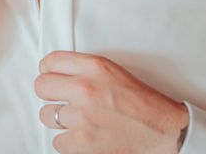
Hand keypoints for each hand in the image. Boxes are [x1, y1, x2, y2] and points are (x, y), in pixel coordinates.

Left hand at [35, 51, 188, 153]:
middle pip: (41, 86)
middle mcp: (85, 89)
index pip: (49, 61)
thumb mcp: (112, 71)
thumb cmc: (142, 102)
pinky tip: (83, 136)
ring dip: (58, 119)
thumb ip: (82, 68)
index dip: (48, 70)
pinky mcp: (83, 143)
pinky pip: (57, 141)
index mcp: (93, 67)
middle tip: (61, 98)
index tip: (50, 75)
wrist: (165, 131)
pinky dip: (68, 142)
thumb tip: (55, 70)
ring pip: (46, 115)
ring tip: (76, 119)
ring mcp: (82, 117)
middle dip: (49, 93)